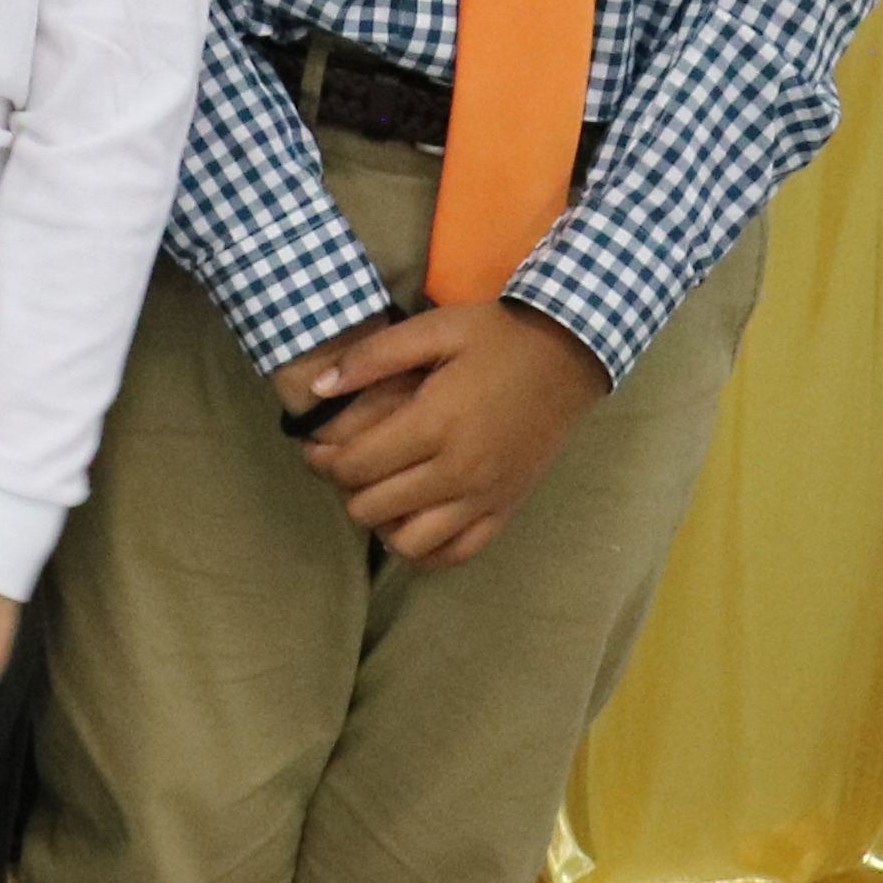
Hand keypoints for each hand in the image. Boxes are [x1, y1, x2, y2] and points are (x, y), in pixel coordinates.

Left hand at [299, 299, 608, 565]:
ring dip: (381, 523)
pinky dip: (426, 549)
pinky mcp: (506, 509)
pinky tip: (412, 522)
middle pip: (373, 508)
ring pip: (410, 543)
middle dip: (344, 489)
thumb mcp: (432, 329)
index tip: (314, 447)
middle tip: (341, 465)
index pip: (355, 466)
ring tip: (377, 493)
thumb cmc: (495, 338)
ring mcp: (486, 496)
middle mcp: (459, 471)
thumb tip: (316, 389)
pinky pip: (457, 553)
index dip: (321, 461)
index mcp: (434, 424)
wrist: (568, 356)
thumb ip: (370, 357)